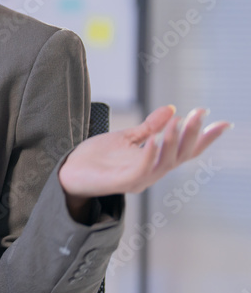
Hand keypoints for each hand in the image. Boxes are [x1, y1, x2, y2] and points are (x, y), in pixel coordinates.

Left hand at [59, 105, 233, 208]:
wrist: (68, 172)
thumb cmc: (96, 158)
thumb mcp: (125, 137)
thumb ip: (148, 127)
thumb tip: (171, 109)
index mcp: (154, 162)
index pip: (185, 151)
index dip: (204, 138)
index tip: (223, 123)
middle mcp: (152, 173)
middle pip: (181, 155)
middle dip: (192, 134)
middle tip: (200, 113)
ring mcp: (139, 179)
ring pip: (165, 162)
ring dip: (173, 141)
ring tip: (178, 121)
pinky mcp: (122, 182)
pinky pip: (141, 169)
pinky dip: (150, 155)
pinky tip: (153, 140)